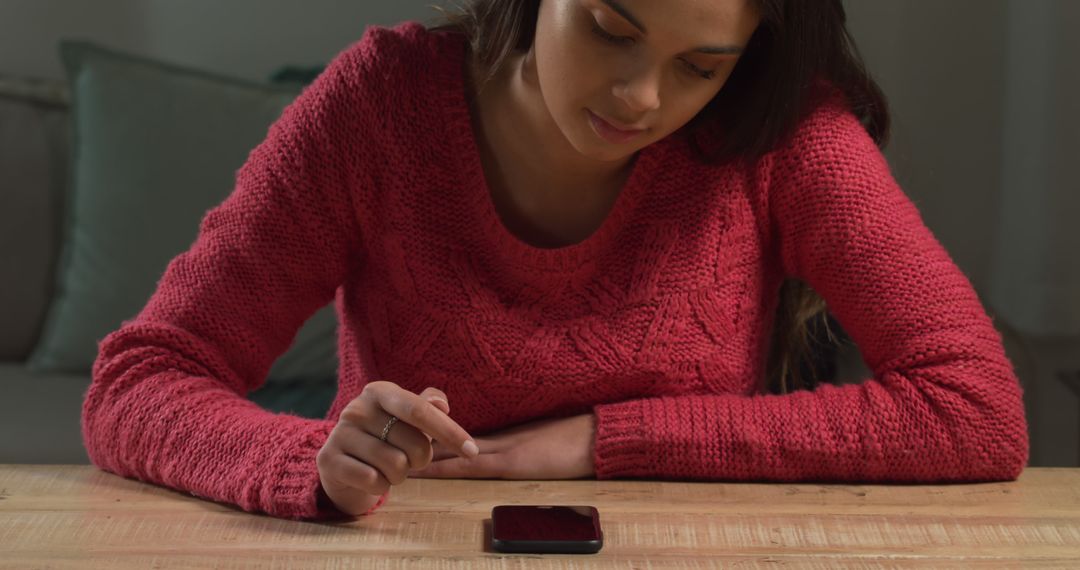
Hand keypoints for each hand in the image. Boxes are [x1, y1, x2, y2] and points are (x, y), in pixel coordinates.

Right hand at [316, 382, 477, 515]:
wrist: (342, 464)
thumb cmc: (385, 438)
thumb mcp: (408, 419)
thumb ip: (428, 408)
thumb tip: (441, 403)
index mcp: (380, 391)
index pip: (420, 410)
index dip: (449, 431)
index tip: (472, 451)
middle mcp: (357, 408)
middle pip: (414, 444)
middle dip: (420, 459)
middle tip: (407, 458)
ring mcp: (339, 433)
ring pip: (395, 465)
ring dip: (399, 474)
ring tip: (386, 467)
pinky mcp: (328, 460)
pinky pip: (373, 481)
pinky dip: (380, 486)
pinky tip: (370, 477)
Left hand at [407, 414, 596, 479]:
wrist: (601, 436)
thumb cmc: (581, 440)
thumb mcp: (547, 442)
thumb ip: (525, 445)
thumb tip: (507, 452)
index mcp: (508, 436)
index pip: (463, 438)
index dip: (436, 438)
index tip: (410, 437)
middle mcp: (500, 440)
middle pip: (452, 442)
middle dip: (422, 444)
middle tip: (389, 441)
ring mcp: (505, 450)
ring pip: (455, 453)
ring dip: (427, 455)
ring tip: (396, 454)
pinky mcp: (513, 462)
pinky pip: (474, 465)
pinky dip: (450, 466)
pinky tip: (430, 467)